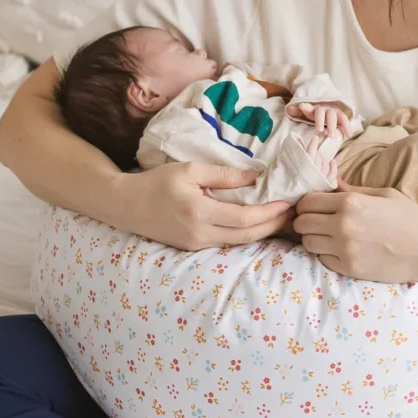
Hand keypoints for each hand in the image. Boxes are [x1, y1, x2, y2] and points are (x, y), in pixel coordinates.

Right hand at [115, 163, 291, 250]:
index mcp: (199, 213)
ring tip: (281, 219)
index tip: (287, 202)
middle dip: (273, 226)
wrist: (125, 205)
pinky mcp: (193, 247)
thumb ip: (223, 174)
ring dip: (263, 232)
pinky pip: (227, 242)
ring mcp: (196, 244)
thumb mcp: (189, 171)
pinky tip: (256, 224)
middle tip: (293, 214)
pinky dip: (246, 234)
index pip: (245, 219)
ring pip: (239, 243)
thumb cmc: (156, 183)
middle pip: (247, 236)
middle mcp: (200, 234)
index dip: (270, 213)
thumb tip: (255, 177)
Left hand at [286, 101, 351, 137]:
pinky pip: (344, 119)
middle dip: (320, 121)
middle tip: (319, 130)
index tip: (302, 106)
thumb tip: (289, 109)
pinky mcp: (340, 115)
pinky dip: (347, 126)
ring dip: (332, 125)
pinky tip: (348, 135)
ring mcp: (332, 111)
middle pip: (321, 113)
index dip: (305, 107)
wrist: (328, 108)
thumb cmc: (314, 114)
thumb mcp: (305, 113)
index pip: (308, 107)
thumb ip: (297, 112)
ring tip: (332, 136)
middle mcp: (323, 109)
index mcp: (313, 109)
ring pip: (333, 116)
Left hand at [293, 180, 417, 282]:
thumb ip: (352, 189)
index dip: (306, 204)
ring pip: (307, 243)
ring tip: (328, 236)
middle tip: (318, 222)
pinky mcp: (349, 268)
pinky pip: (322, 259)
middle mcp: (342, 225)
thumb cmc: (408, 218)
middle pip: (301, 223)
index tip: (314, 206)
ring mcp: (344, 249)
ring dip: (314, 238)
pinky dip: (326, 254)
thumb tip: (330, 183)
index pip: (307, 202)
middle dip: (305, 221)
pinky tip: (340, 249)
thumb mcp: (383, 194)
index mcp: (350, 202)